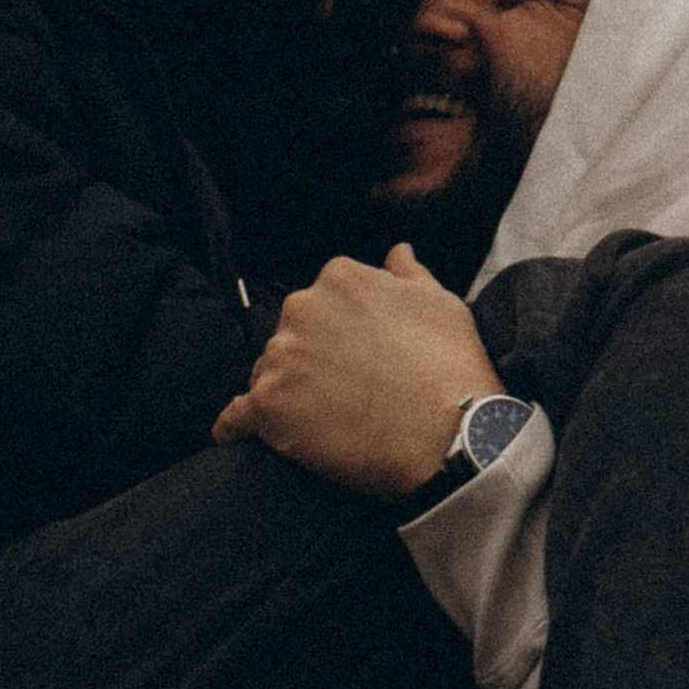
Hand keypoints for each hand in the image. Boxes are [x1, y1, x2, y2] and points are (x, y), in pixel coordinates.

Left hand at [213, 246, 498, 496]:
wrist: (452, 435)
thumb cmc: (452, 368)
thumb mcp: (440, 302)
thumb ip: (407, 273)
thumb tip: (397, 251)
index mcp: (339, 278)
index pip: (318, 304)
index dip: (336, 338)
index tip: (357, 362)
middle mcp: (302, 307)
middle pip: (287, 339)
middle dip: (307, 364)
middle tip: (344, 397)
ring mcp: (282, 356)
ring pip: (265, 375)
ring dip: (285, 396)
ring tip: (325, 424)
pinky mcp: (268, 405)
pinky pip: (236, 417)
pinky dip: (238, 427)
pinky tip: (243, 436)